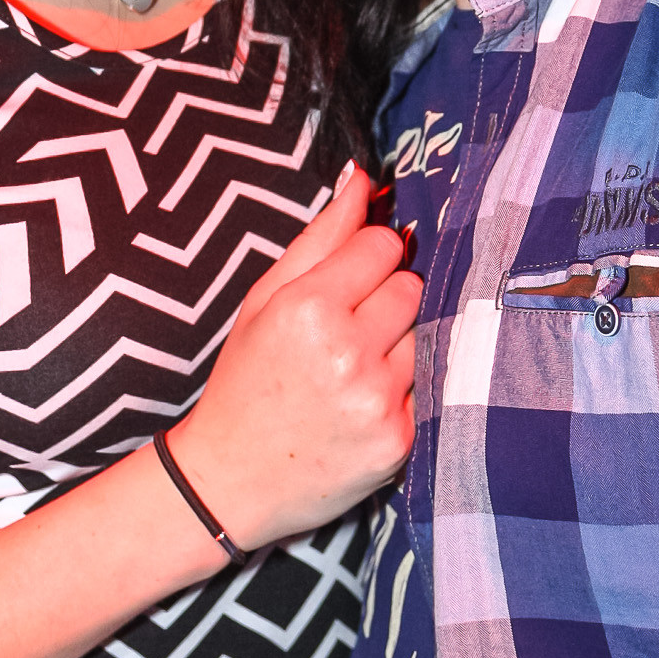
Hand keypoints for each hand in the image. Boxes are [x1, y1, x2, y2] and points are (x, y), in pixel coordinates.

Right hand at [170, 165, 420, 550]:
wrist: (229, 479)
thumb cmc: (245, 380)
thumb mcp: (265, 300)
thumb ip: (320, 236)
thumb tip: (364, 177)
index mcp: (308, 307)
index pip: (384, 245)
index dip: (367, 260)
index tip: (346, 284)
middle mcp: (347, 351)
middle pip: (412, 287)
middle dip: (385, 302)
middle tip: (348, 331)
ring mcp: (377, 399)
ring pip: (426, 334)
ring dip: (399, 346)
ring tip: (354, 370)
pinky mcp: (399, 440)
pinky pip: (429, 386)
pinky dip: (405, 390)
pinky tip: (365, 402)